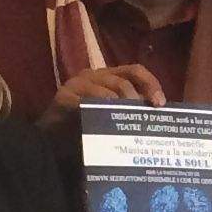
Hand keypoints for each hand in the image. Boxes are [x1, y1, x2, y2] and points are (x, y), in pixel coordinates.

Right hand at [47, 62, 166, 120]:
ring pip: (107, 91)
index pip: (134, 70)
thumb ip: (131, 110)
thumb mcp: (113, 116)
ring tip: (127, 126)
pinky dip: (98, 113)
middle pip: (123, 81)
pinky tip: (106, 127)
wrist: (51, 142)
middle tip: (143, 120)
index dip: (151, 83)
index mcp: (108, 76)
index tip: (160, 104)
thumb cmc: (85, 128)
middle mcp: (93, 75)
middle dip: (136, 101)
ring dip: (120, 109)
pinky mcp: (63, 97)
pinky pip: (85, 103)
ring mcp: (76, 84)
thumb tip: (159, 114)